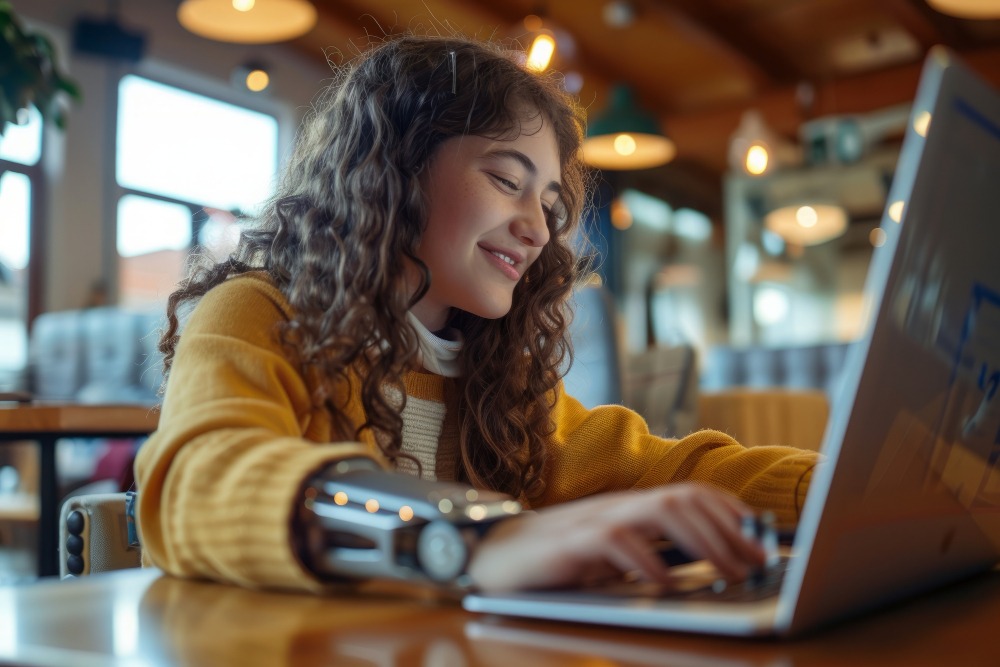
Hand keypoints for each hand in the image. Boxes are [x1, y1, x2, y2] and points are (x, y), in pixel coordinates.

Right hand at [467, 483, 765, 591]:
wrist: (495, 555)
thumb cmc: (558, 559)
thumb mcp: (614, 554)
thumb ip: (650, 550)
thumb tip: (705, 562)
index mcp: (631, 506)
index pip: (690, 492)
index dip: (729, 512)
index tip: (759, 536)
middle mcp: (619, 505)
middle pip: (683, 498)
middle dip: (728, 529)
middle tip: (756, 561)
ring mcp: (595, 520)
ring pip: (660, 510)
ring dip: (703, 540)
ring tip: (727, 570)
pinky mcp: (572, 542)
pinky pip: (616, 542)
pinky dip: (647, 561)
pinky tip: (667, 582)